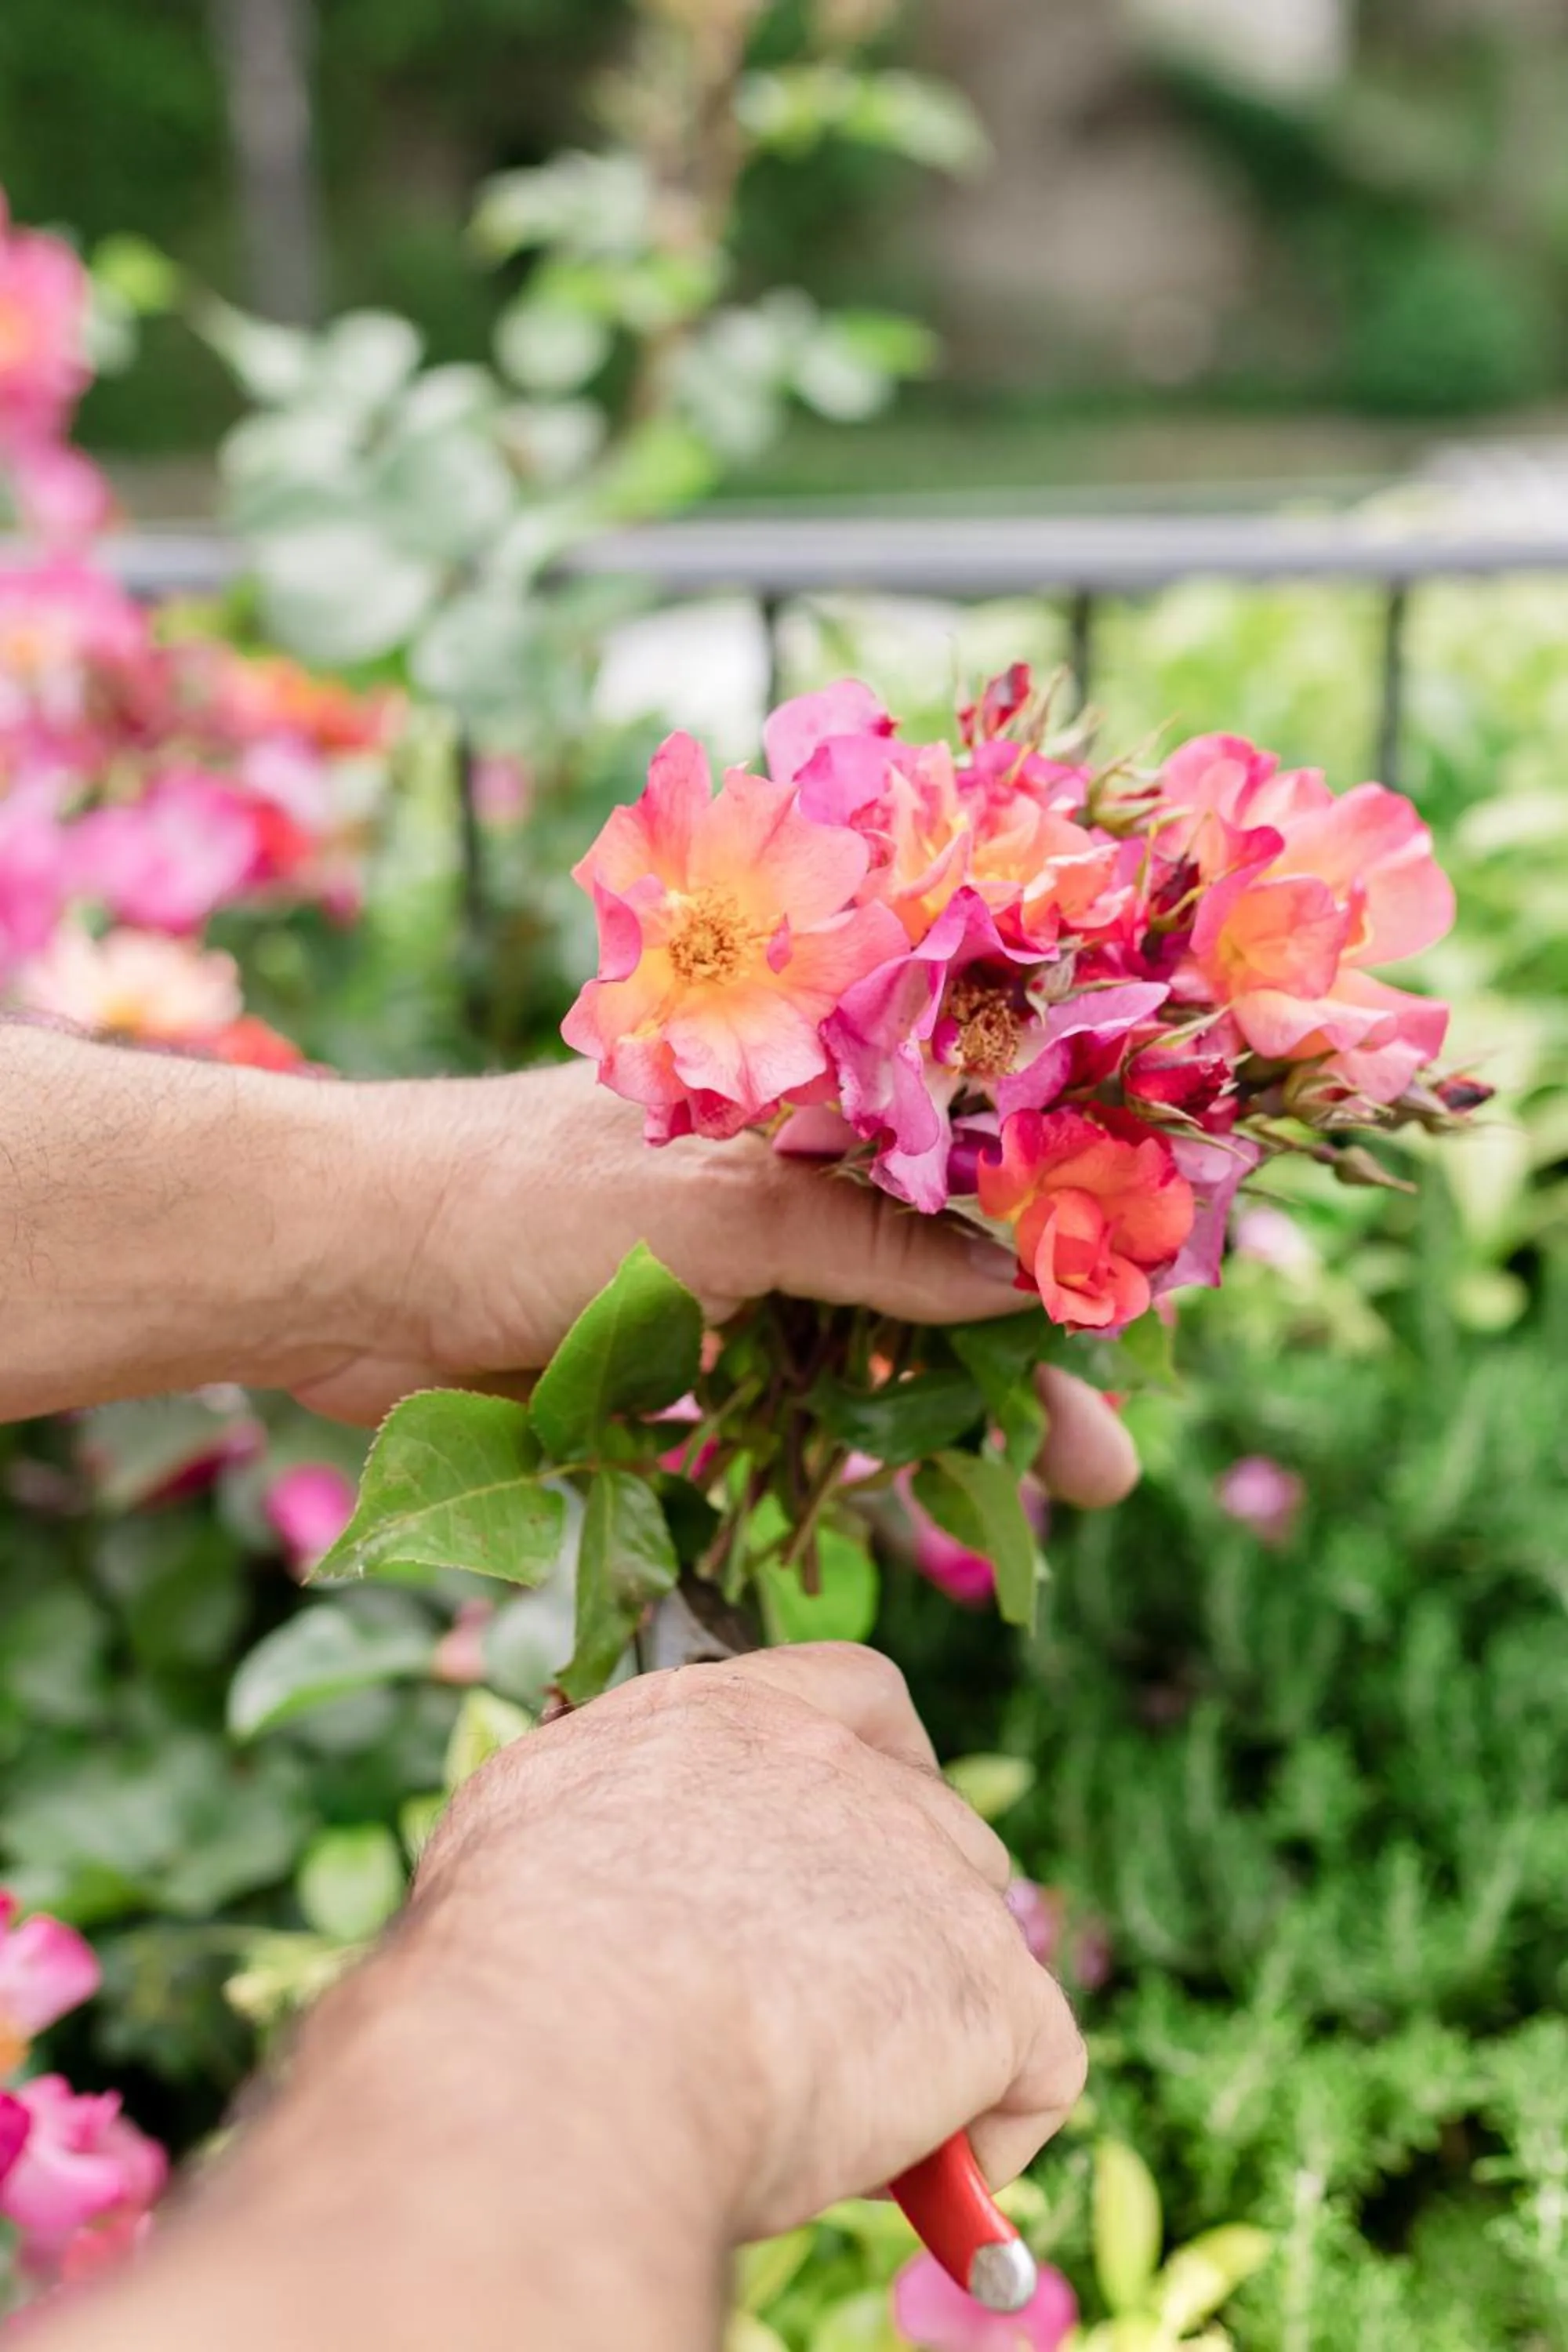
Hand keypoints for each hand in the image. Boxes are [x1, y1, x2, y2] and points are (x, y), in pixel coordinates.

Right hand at [40, 1648, 1083, 2351]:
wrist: (558, 2055)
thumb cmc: (504, 1971)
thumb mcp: (531, 1829)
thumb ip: (613, 1823)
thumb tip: (615, 1882)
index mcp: (726, 1716)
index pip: (856, 1697)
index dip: (885, 1772)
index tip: (875, 1849)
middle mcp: (838, 1765)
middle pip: (938, 1831)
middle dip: (913, 1925)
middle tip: (840, 2030)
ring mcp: (925, 1866)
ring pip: (987, 1946)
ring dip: (938, 2025)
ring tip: (850, 2115)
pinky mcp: (986, 1983)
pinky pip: (1038, 2065)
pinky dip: (993, 2128)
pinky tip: (918, 2175)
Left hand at [294, 1061, 1138, 1508]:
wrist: (336, 1267)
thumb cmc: (523, 1198)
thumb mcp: (721, 1210)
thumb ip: (871, 1248)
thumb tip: (1023, 1277)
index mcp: (789, 1117)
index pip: (953, 1180)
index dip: (1042, 1254)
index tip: (1125, 1335)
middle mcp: (761, 1195)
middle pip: (920, 1289)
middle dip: (1007, 1381)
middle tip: (1102, 1476)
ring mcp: (708, 1286)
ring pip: (849, 1367)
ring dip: (922, 1437)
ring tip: (1009, 1517)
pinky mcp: (651, 1367)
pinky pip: (760, 1424)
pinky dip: (812, 1465)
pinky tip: (871, 1512)